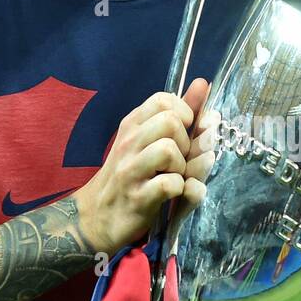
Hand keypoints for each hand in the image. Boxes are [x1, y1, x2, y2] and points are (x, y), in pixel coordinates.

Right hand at [73, 79, 209, 253]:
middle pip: (170, 122)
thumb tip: (203, 83)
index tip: (182, 133)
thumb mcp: (148, 139)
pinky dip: (178, 189)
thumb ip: (179, 113)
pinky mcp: (138, 199)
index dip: (183, 114)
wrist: (98, 217)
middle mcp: (128, 143)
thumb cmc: (130, 174)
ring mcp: (130, 171)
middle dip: (185, 141)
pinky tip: (170, 192)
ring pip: (169, 150)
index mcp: (132, 125)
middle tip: (179, 159)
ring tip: (173, 176)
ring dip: (182, 166)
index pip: (164, 100)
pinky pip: (170, 184)